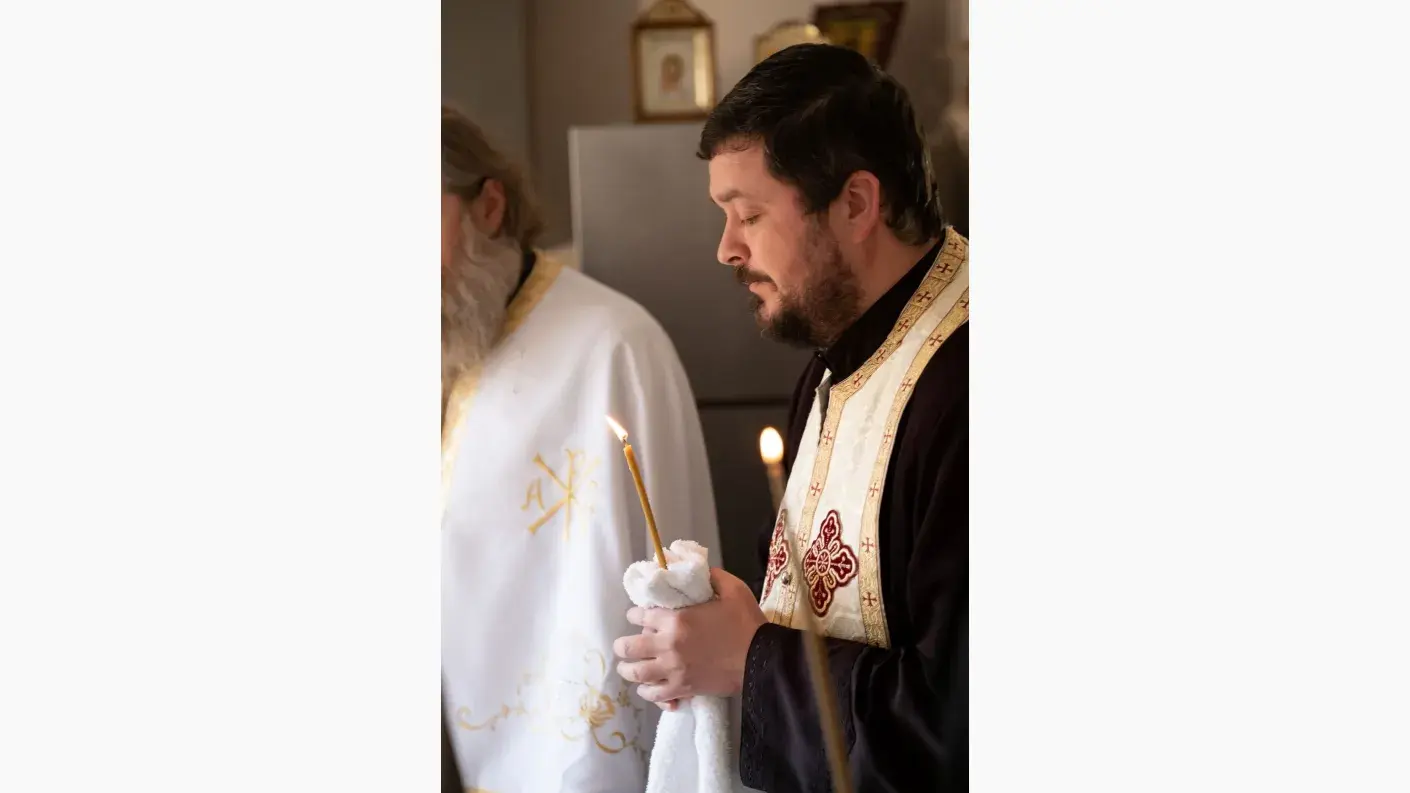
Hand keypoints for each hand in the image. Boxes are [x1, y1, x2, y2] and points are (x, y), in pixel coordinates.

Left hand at [613, 568, 765, 708]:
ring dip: (629, 669)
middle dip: (623, 645)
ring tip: (630, 667)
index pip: (639, 615)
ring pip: (636, 673)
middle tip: (626, 644)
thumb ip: (710, 576)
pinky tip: (648, 687)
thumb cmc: (747, 622)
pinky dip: (648, 691)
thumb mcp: (732, 589)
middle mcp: (668, 645)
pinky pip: (654, 694)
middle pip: (628, 647)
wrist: (762, 658)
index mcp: (676, 619)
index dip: (635, 614)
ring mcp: (673, 670)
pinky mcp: (683, 689)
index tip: (638, 615)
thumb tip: (696, 570)